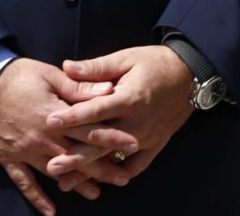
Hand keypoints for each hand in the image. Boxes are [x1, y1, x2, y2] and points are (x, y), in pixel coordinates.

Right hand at [0, 57, 132, 213]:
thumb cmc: (18, 76)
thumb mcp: (50, 75)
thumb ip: (79, 87)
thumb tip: (108, 90)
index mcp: (53, 115)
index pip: (89, 129)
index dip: (113, 137)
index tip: (134, 144)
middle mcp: (41, 138)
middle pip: (77, 156)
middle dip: (101, 168)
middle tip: (123, 178)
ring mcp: (24, 151)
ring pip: (55, 172)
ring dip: (76, 184)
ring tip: (96, 194)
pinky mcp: (9, 158)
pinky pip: (24, 183)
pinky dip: (37, 198)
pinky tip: (51, 211)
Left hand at [45, 46, 196, 186]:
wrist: (189, 74)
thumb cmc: (154, 63)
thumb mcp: (126, 59)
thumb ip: (97, 67)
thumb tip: (67, 66)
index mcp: (129, 98)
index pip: (96, 110)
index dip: (72, 116)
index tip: (50, 122)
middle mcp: (137, 121)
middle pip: (101, 142)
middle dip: (75, 156)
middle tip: (52, 166)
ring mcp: (147, 136)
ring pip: (114, 158)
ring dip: (91, 171)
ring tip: (68, 182)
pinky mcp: (155, 144)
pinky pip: (137, 165)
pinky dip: (120, 174)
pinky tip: (102, 180)